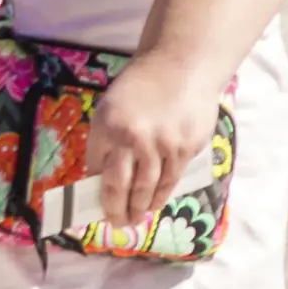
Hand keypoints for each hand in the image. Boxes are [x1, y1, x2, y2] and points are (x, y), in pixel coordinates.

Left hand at [83, 49, 224, 237]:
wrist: (183, 63)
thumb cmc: (141, 87)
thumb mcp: (110, 110)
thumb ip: (105, 143)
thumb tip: (102, 180)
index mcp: (108, 128)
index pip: (99, 173)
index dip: (100, 197)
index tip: (101, 212)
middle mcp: (134, 138)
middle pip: (123, 187)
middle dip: (119, 212)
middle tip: (119, 225)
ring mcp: (164, 143)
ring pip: (150, 187)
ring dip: (142, 207)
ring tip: (138, 217)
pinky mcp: (188, 145)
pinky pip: (174, 176)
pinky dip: (164, 193)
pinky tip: (159, 200)